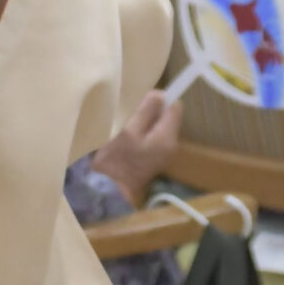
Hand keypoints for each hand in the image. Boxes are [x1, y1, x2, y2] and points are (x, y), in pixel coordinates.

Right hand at [93, 91, 182, 205]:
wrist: (109, 190)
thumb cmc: (116, 160)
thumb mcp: (128, 131)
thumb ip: (146, 112)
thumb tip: (159, 94)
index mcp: (167, 137)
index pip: (175, 107)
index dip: (160, 99)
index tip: (141, 102)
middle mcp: (171, 144)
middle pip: (168, 116)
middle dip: (151, 111)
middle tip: (130, 115)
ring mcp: (164, 152)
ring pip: (160, 125)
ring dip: (146, 121)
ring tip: (127, 126)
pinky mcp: (155, 157)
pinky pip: (154, 136)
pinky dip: (144, 132)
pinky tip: (129, 138)